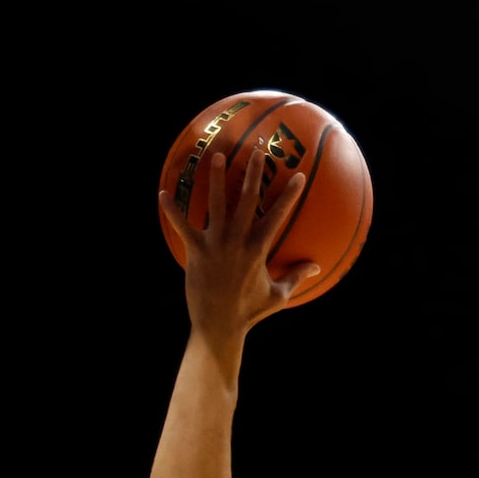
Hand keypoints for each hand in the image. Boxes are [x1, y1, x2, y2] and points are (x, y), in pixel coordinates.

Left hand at [160, 139, 321, 343]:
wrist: (219, 327)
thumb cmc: (249, 313)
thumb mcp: (278, 296)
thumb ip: (295, 277)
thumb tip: (316, 267)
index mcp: (258, 248)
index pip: (278, 215)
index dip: (288, 194)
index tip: (298, 175)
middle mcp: (237, 240)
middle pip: (247, 199)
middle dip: (253, 173)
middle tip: (258, 151)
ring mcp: (215, 244)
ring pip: (216, 203)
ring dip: (216, 178)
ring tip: (217, 156)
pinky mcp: (195, 251)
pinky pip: (182, 226)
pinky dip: (172, 211)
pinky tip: (162, 194)